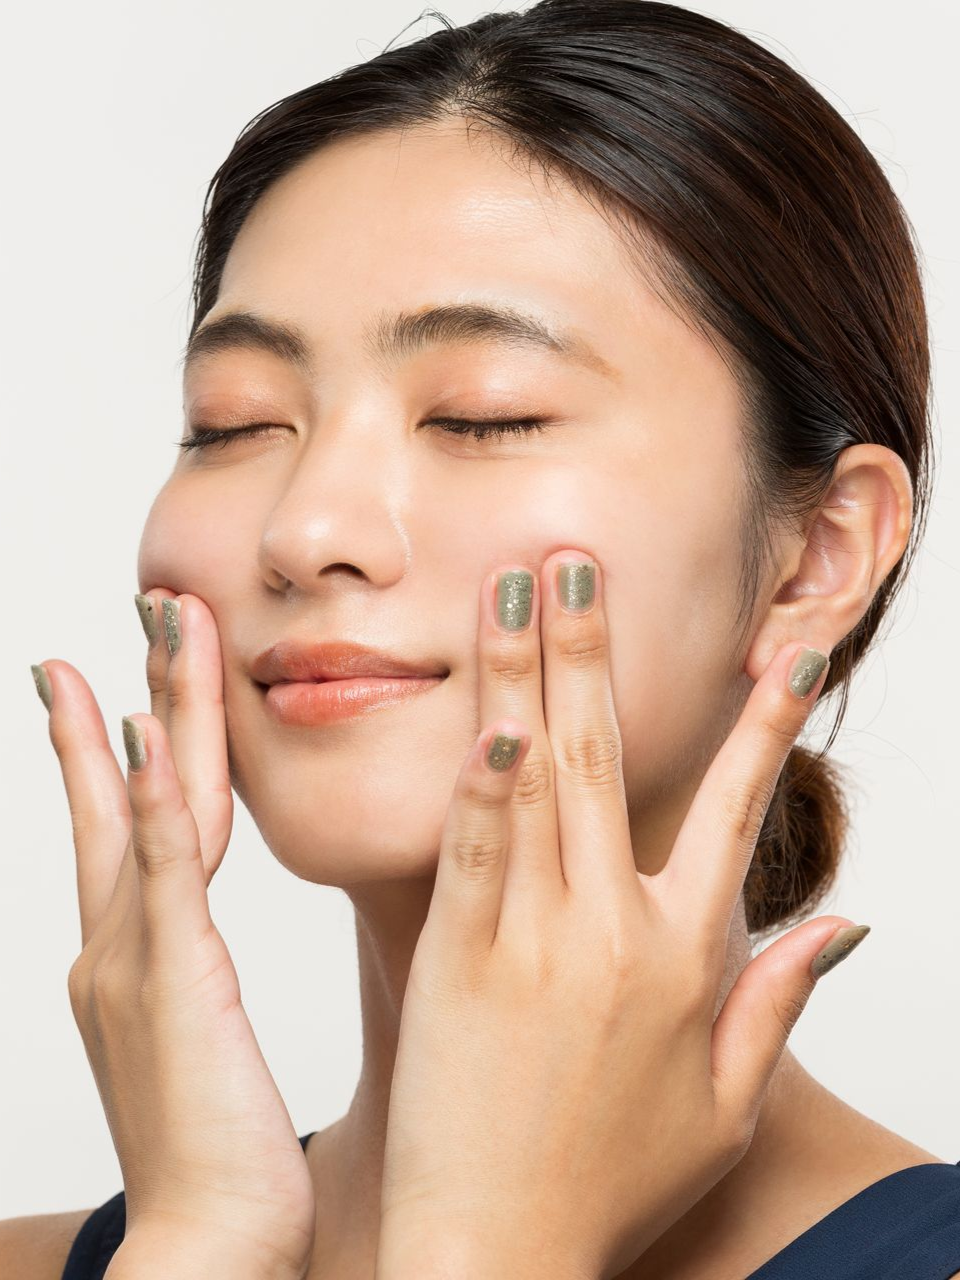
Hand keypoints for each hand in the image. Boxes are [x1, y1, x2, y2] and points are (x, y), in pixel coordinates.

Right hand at [34, 591, 314, 1279]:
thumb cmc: (222, 1163)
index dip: (134, 739)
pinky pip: (165, 876)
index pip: (141, 819)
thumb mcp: (202, 1044)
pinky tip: (154, 741)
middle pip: (135, 787)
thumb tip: (205, 960)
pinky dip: (153, 805)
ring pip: (152, 805)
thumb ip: (195, 984)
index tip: (134, 675)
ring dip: (157, 709)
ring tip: (165, 625)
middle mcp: (123, 943)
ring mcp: (139, 959)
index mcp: (140, 956)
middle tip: (153, 608)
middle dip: (142, 692)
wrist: (209, 1256)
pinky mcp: (175, 985)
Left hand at [376, 551, 865, 1279]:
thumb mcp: (723, 1104)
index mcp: (686, 961)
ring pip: (533, 782)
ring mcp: (531, 942)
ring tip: (512, 587)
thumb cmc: (612, 1182)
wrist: (496, 1256)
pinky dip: (476, 781)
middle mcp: (613, 934)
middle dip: (594, 646)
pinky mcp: (455, 962)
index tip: (781, 652)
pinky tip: (479, 715)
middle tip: (578, 558)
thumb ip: (780, 1000)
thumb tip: (848, 919)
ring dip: (524, 674)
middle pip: (608, 760)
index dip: (762, 728)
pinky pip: (469, 852)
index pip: (737, 815)